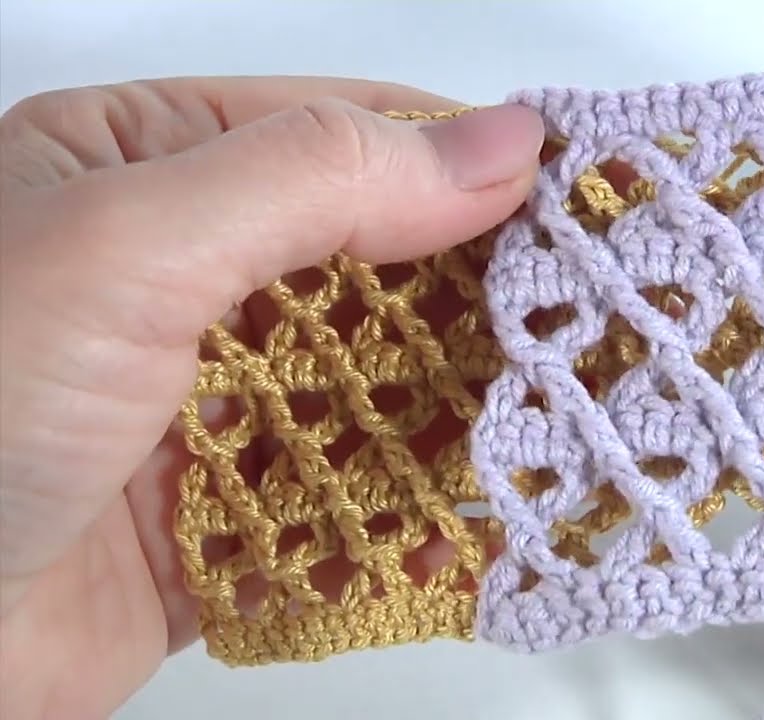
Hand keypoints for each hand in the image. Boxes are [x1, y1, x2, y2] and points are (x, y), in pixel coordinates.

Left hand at [0, 77, 543, 717]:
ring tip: (554, 435)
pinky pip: (340, 507)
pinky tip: (457, 535)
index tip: (584, 198)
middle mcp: (183, 280)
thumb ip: (317, 181)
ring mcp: (205, 404)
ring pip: (374, 396)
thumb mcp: (129, 246)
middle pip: (377, 275)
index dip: (469, 163)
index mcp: (147, 170)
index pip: (347, 138)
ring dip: (458, 423)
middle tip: (593, 326)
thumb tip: (500, 144)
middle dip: (482, 305)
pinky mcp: (219, 518)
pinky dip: (402, 525)